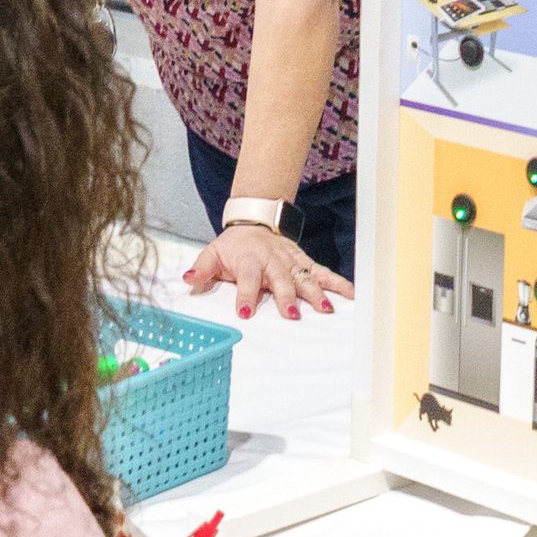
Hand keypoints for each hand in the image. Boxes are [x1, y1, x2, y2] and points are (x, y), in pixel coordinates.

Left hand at [183, 219, 353, 318]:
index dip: (246, 294)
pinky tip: (350, 294)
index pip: (247, 279)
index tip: (245, 312)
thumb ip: (201, 269)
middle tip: (292, 315)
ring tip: (327, 310)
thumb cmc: (233, 246)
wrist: (254, 221)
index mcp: (249, 260)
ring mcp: (291, 261)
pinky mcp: (303, 260)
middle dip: (287, 297)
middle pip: (281, 280)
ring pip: (305, 277)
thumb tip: (186, 280)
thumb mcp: (213, 253)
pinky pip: (322, 272)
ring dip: (316, 293)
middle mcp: (272, 261)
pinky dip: (337, 282)